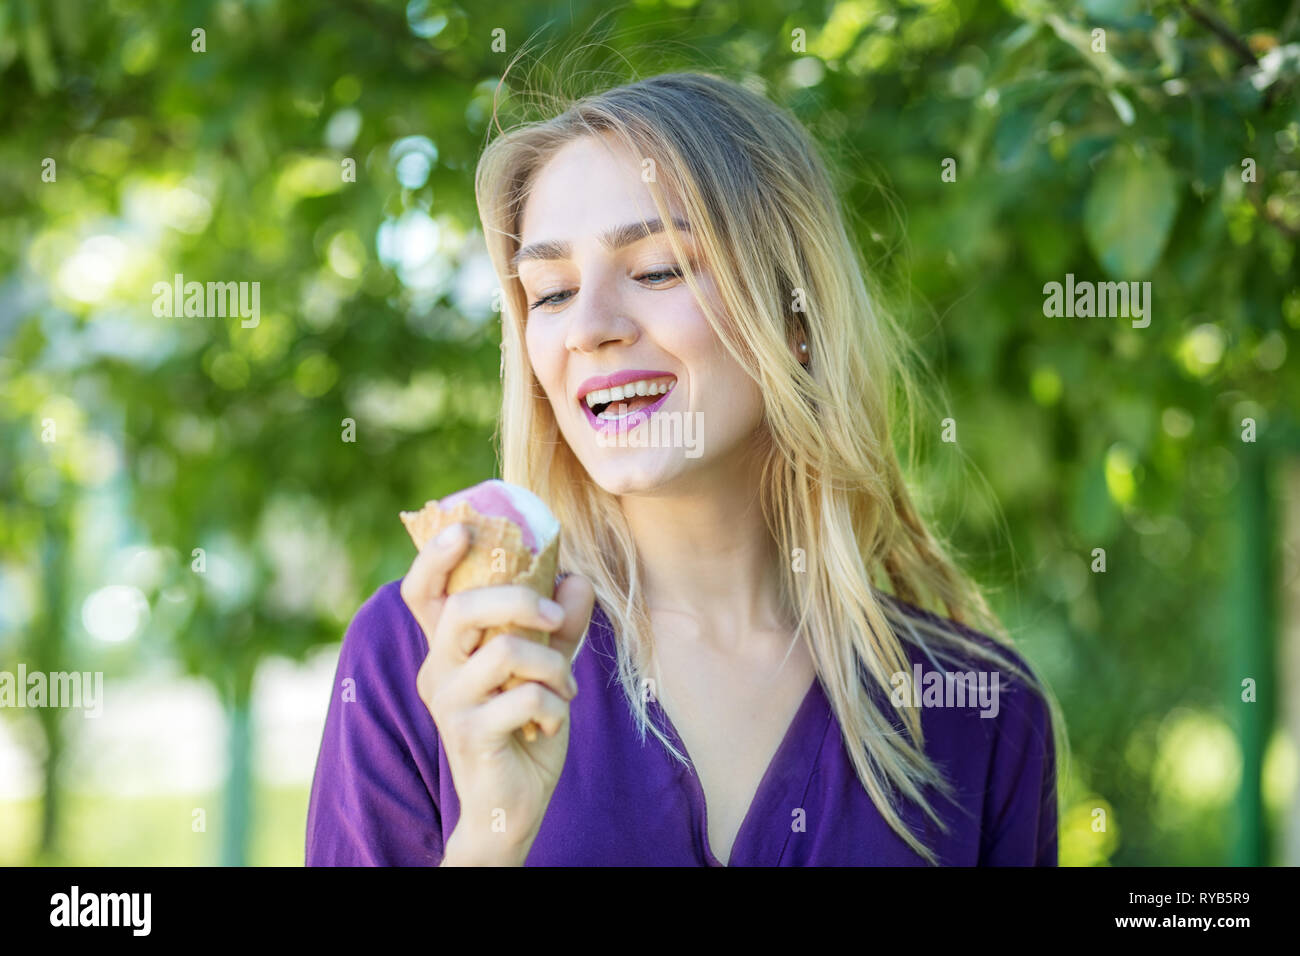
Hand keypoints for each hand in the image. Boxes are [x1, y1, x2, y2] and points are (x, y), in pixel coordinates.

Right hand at [399, 523, 594, 864]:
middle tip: (553, 616)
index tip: (464, 526)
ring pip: (505, 650)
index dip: (435, 556)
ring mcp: (449, 703)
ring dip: (552, 663)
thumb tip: (575, 579)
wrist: (511, 804)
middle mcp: (437, 669)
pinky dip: (554, 704)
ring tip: (563, 686)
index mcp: (447, 647)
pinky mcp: (470, 735)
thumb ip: (557, 626)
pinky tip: (552, 723)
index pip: (423, 592)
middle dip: (518, 599)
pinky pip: (525, 698)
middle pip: (465, 607)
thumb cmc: (522, 729)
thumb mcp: (545, 669)